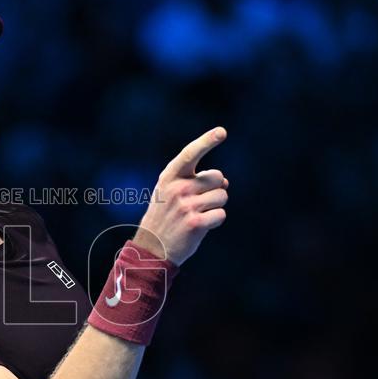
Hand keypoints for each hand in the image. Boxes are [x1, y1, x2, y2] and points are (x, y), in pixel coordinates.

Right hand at [132, 127, 229, 266]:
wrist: (152, 247)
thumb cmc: (167, 216)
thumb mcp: (171, 192)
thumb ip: (196, 181)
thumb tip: (225, 183)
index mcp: (170, 176)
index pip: (190, 153)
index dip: (207, 141)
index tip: (221, 131)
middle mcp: (177, 188)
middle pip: (217, 177)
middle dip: (215, 189)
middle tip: (198, 203)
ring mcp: (186, 205)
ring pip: (222, 196)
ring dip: (216, 206)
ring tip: (197, 215)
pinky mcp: (195, 223)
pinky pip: (221, 214)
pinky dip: (215, 221)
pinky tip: (201, 226)